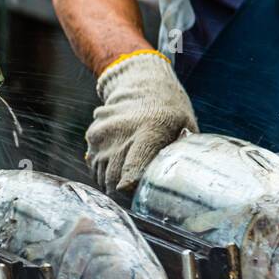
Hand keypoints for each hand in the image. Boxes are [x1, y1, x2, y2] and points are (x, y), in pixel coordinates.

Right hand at [86, 50, 197, 202]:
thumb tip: (185, 185)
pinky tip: (118, 161)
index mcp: (149, 133)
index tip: (140, 196)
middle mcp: (121, 134)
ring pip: (101, 176)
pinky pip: (94, 164)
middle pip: (113, 182)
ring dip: (112, 181)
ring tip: (127, 174)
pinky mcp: (92, 135)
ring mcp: (103, 134)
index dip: (133, 194)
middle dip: (123, 193)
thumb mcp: (185, 128)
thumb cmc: (169, 109)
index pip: (130, 176)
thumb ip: (182, 156)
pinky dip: (103, 168)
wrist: (142, 81)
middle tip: (135, 193)